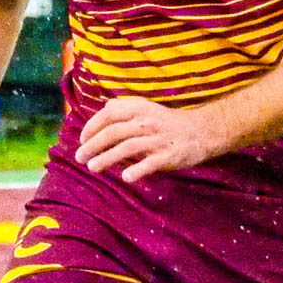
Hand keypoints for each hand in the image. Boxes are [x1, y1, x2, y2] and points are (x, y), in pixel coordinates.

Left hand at [75, 96, 224, 182]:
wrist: (203, 131)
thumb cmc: (168, 121)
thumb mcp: (148, 108)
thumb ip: (126, 107)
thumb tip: (105, 106)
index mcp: (139, 108)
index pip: (108, 115)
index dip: (91, 127)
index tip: (81, 140)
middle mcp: (146, 122)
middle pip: (113, 133)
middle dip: (92, 146)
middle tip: (80, 158)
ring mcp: (157, 139)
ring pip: (126, 148)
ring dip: (106, 158)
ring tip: (93, 167)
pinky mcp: (168, 155)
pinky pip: (150, 163)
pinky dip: (137, 170)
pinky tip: (125, 177)